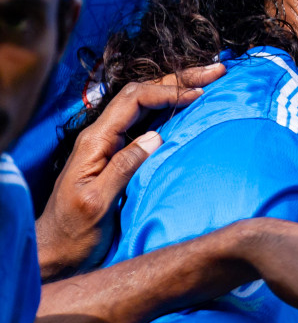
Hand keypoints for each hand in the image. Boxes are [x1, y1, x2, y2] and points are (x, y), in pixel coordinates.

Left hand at [35, 64, 224, 278]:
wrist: (56, 251)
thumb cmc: (74, 232)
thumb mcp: (98, 203)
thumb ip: (124, 167)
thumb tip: (156, 136)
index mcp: (94, 141)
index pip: (134, 100)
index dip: (168, 92)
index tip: (200, 94)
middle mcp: (101, 136)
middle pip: (140, 94)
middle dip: (178, 79)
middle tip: (216, 71)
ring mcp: (109, 144)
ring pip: (144, 104)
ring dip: (175, 89)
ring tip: (208, 80)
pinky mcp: (117, 154)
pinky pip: (145, 122)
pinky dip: (169, 108)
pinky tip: (187, 106)